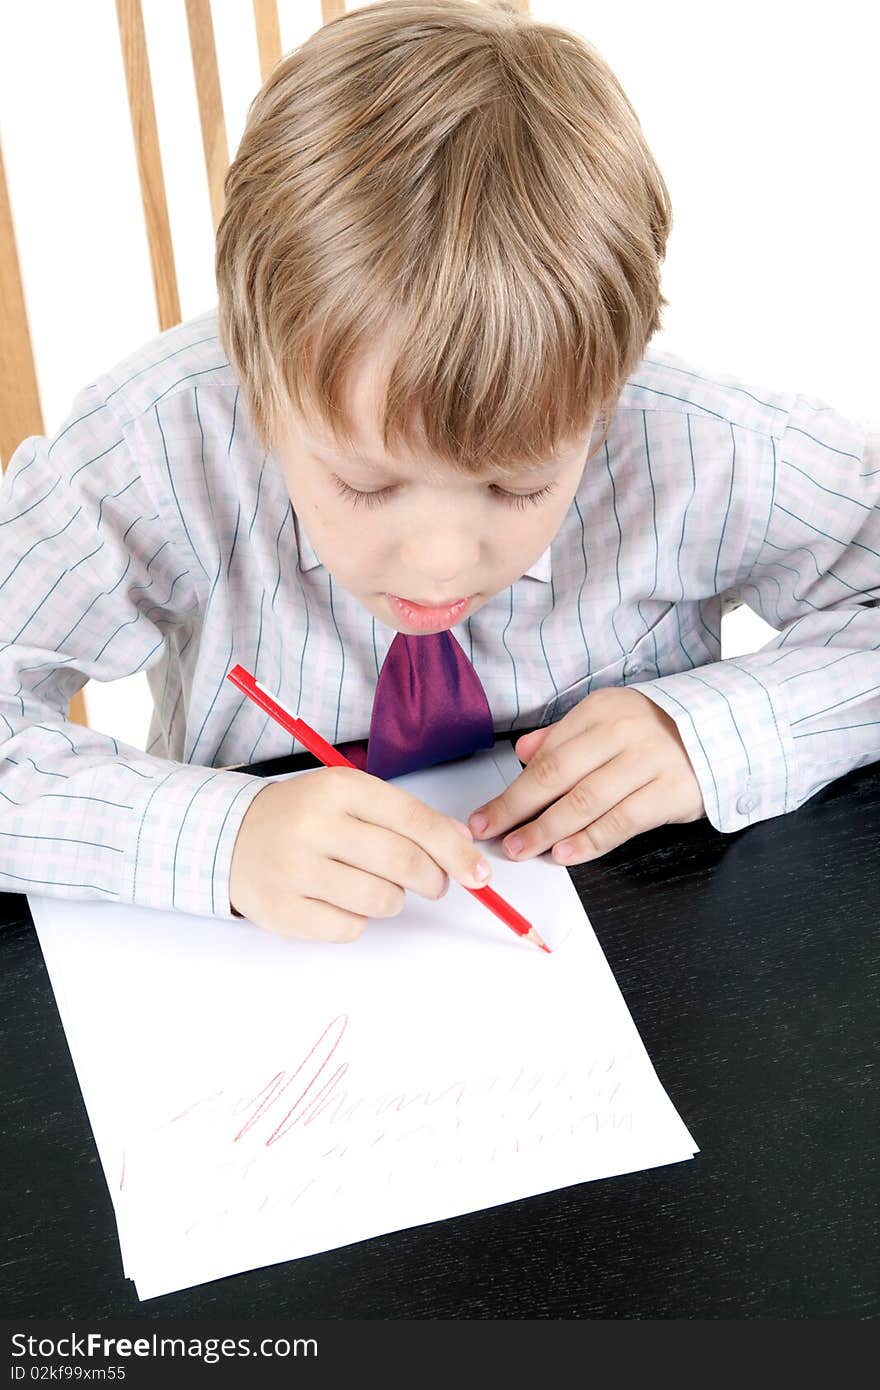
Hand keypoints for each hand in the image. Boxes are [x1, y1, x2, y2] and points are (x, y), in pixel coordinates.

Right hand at [229, 766, 491, 941]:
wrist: (230, 837)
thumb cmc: (303, 816)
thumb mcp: (349, 797)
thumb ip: (403, 815)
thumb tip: (461, 841)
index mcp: (338, 788)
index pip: (413, 821)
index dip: (454, 851)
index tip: (479, 873)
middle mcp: (314, 825)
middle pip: (402, 863)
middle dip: (433, 880)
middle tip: (434, 884)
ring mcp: (295, 870)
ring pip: (381, 900)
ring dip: (394, 901)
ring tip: (376, 887)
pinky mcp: (283, 911)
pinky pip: (349, 928)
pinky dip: (358, 920)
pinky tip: (340, 901)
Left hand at [467, 687, 704, 864]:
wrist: (728, 733)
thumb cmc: (661, 731)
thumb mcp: (612, 719)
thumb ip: (565, 735)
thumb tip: (523, 752)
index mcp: (602, 710)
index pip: (547, 754)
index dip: (511, 788)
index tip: (485, 813)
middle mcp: (623, 731)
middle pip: (557, 775)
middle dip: (518, 809)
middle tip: (492, 833)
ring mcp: (649, 761)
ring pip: (585, 801)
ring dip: (547, 830)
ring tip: (521, 848)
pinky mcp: (671, 792)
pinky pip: (621, 821)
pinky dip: (589, 841)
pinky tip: (565, 854)